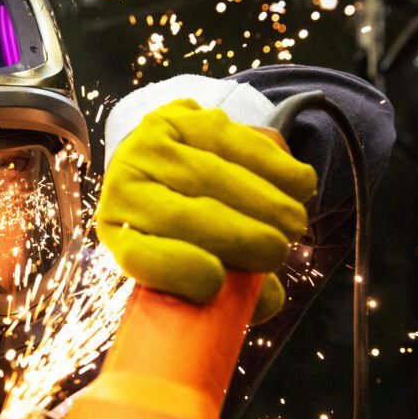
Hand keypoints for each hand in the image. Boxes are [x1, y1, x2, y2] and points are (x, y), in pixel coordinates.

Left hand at [95, 98, 316, 322]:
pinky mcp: (178, 115)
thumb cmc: (192, 227)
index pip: (139, 255)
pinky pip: (233, 140)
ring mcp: (145, 147)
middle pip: (183, 217)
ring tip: (295, 224)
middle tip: (279, 252)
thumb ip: (233, 293)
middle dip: (241, 238)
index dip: (176, 269)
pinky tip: (298, 186)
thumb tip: (265, 303)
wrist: (176, 158)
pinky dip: (274, 166)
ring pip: (211, 177)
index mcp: (119, 234)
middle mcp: (122, 187)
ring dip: (265, 203)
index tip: (217, 283)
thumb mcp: (202, 261)